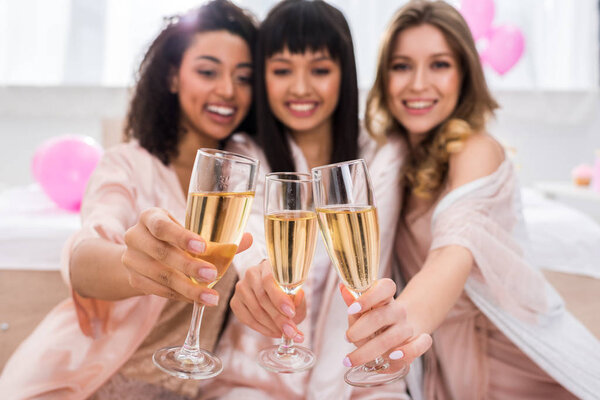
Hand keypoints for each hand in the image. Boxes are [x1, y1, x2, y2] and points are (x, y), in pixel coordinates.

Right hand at [121, 207, 251, 305]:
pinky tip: (198, 300)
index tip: (203, 247)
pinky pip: (159, 291)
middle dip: (189, 267)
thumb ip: (217, 237)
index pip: (162, 226)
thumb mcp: (188, 232)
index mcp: (150, 217)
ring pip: (161, 276)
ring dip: (188, 289)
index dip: (181, 237)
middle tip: (213, 275)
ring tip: (211, 298)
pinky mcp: (133, 280)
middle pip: (162, 253)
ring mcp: (131, 260)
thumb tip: (248, 238)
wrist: (140, 254)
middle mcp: (136, 236)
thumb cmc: (173, 238)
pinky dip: (180, 296)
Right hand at [230, 259, 306, 341]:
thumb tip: (298, 296)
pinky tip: (274, 332)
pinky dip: (263, 329)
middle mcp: (251, 274)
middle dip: (279, 318)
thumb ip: (298, 296)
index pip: (269, 280)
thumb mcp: (297, 294)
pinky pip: (248, 319)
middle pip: (262, 298)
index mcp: (267, 265)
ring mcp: (241, 288)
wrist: (273, 295)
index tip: (291, 313)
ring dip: (272, 326)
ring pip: (255, 311)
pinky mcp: (235, 302)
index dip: (279, 298)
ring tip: (286, 333)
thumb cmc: (287, 292)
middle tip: (292, 331)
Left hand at [339, 279, 431, 372]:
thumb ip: (353, 302)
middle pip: (381, 316)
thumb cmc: (375, 320)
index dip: (369, 296)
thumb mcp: (362, 310)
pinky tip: (392, 356)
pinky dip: (408, 351)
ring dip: (368, 350)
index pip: (385, 287)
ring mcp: (408, 327)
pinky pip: (420, 346)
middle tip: (347, 338)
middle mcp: (398, 311)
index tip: (351, 310)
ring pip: (392, 337)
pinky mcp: (418, 342)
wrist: (402, 330)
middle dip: (359, 330)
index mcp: (385, 298)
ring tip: (351, 359)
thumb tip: (343, 287)